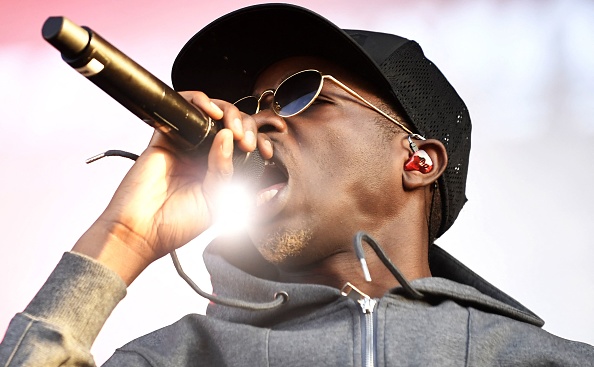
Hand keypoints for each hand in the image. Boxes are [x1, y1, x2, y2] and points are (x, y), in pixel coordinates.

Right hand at [72, 91, 269, 284]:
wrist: (142, 231)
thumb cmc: (176, 224)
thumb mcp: (217, 201)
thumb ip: (227, 171)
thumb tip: (230, 138)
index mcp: (220, 172)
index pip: (244, 146)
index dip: (258, 142)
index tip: (264, 151)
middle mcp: (203, 156)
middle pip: (231, 124)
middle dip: (246, 126)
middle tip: (247, 141)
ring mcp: (185, 144)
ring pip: (210, 112)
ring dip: (229, 112)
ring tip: (234, 129)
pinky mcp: (165, 136)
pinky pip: (182, 108)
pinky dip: (199, 101)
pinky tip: (213, 114)